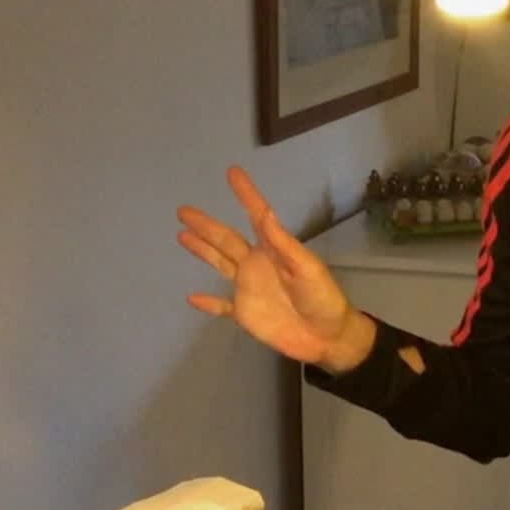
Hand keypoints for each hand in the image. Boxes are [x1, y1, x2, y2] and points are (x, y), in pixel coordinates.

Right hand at [177, 166, 374, 369]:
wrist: (327, 337)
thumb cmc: (322, 299)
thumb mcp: (306, 268)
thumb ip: (283, 243)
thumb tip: (264, 213)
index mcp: (274, 250)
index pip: (257, 216)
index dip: (246, 194)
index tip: (233, 172)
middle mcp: (257, 264)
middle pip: (226, 239)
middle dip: (206, 225)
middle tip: (183, 210)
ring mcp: (249, 288)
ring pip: (219, 264)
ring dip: (202, 250)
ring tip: (182, 235)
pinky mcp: (245, 313)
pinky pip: (221, 306)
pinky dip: (207, 302)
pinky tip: (191, 297)